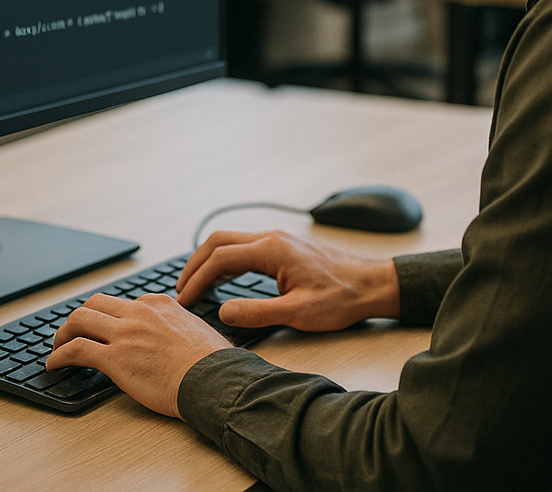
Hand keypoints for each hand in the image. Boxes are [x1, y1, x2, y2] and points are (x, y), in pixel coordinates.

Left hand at [47, 293, 231, 416]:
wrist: (213, 380)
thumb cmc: (213, 364)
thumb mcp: (197, 330)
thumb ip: (179, 327)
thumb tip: (177, 338)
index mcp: (159, 304)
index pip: (123, 302)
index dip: (108, 316)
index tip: (102, 328)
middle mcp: (139, 312)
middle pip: (95, 303)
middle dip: (79, 318)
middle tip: (72, 333)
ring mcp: (125, 333)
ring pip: (79, 319)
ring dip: (63, 334)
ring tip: (57, 347)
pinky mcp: (115, 358)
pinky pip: (76, 350)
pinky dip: (59, 356)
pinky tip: (54, 365)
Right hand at [176, 230, 400, 331]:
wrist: (370, 284)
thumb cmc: (340, 298)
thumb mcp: (298, 313)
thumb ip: (257, 313)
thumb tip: (223, 312)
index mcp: (271, 250)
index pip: (220, 259)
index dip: (197, 279)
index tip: (184, 300)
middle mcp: (270, 238)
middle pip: (218, 241)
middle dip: (194, 264)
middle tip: (180, 290)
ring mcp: (276, 240)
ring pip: (230, 241)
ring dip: (208, 260)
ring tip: (194, 286)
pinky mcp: (282, 247)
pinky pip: (243, 247)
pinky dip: (224, 260)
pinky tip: (222, 278)